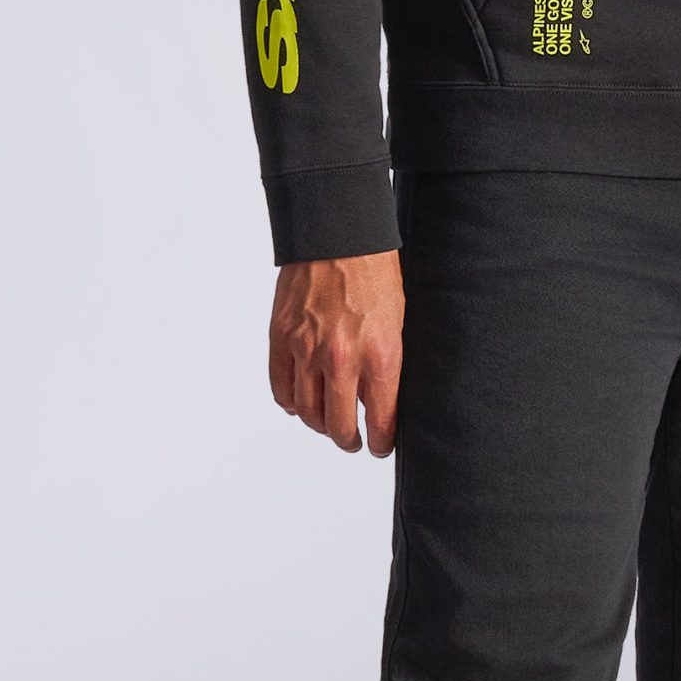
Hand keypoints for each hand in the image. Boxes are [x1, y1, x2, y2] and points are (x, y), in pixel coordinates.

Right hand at [270, 251, 403, 454]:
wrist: (338, 233)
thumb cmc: (376, 272)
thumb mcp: (399, 321)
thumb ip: (388, 364)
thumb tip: (381, 402)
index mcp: (380, 355)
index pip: (381, 422)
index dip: (382, 443)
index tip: (381, 447)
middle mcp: (342, 358)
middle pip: (339, 425)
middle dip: (349, 441)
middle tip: (353, 441)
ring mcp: (307, 349)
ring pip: (307, 412)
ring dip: (319, 425)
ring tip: (328, 423)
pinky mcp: (281, 337)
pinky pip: (281, 388)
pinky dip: (289, 403)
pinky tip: (300, 403)